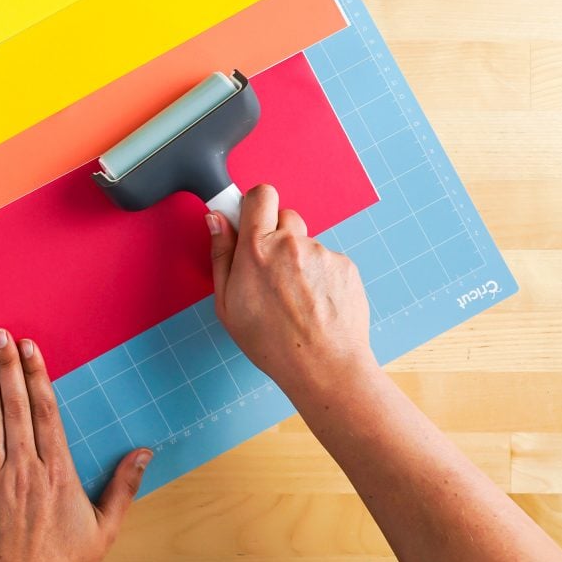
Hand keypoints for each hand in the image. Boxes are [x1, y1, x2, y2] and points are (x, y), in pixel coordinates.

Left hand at [0, 329, 152, 561]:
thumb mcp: (104, 528)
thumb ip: (123, 487)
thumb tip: (143, 453)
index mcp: (57, 470)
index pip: (46, 410)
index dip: (37, 374)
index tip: (30, 347)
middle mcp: (24, 466)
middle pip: (15, 404)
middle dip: (9, 365)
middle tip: (0, 333)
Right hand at [207, 184, 373, 398]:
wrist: (324, 366)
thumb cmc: (272, 343)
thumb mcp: (227, 304)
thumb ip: (221, 255)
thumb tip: (216, 221)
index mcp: (257, 249)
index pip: (259, 195)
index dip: (254, 204)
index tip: (250, 219)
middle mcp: (291, 243)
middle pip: (284, 216)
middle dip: (276, 235)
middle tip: (272, 270)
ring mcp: (321, 253)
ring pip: (306, 242)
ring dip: (299, 260)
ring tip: (296, 298)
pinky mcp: (345, 265)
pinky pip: (327, 260)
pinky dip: (320, 276)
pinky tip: (315, 303)